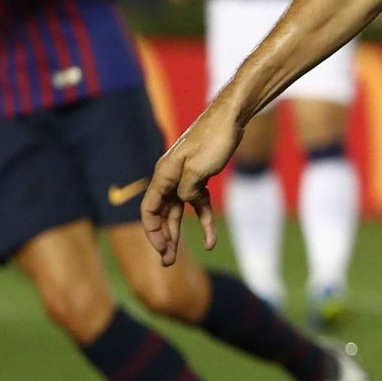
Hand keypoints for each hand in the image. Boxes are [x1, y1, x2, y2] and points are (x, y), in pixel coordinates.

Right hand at [141, 104, 242, 265]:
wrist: (231, 118)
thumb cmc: (214, 139)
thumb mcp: (199, 169)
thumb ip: (187, 190)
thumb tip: (184, 202)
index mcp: (164, 175)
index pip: (149, 210)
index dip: (153, 232)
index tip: (162, 250)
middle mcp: (170, 178)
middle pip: (162, 214)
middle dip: (163, 239)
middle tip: (167, 262)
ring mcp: (184, 178)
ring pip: (178, 212)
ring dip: (178, 234)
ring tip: (175, 258)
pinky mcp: (200, 177)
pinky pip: (198, 204)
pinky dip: (204, 221)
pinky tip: (211, 240)